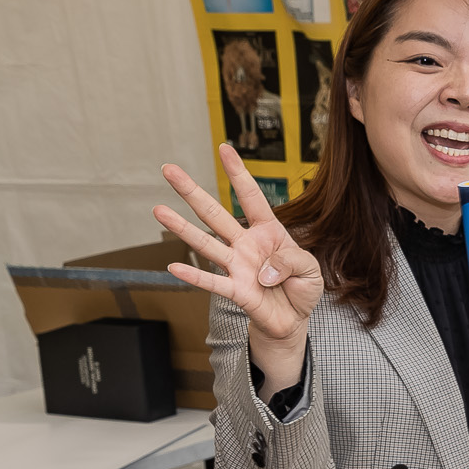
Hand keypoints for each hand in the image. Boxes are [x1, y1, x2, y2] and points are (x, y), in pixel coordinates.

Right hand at [155, 144, 323, 392]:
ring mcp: (236, 266)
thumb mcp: (311, 270)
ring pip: (205, 242)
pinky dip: (193, 276)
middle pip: (215, 214)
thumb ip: (291, 262)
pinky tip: (173, 266)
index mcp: (268, 232)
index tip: (225, 149)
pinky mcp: (235, 291)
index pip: (253, 197)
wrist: (293, 320)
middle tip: (168, 169)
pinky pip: (212, 282)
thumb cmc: (301, 288)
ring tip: (158, 210)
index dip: (239, 174)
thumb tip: (261, 272)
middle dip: (192, 191)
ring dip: (182, 228)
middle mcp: (246, 244)